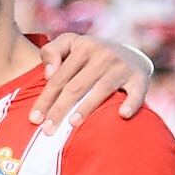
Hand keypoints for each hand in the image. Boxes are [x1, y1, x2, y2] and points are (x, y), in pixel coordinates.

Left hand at [30, 33, 151, 133]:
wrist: (130, 54)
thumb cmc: (90, 54)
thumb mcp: (70, 44)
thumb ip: (51, 52)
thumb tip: (48, 74)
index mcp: (83, 47)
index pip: (58, 78)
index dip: (45, 99)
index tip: (34, 119)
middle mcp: (103, 54)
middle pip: (76, 87)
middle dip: (59, 110)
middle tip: (47, 130)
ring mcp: (122, 66)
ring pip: (100, 90)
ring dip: (86, 108)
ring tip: (72, 124)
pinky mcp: (140, 77)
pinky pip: (136, 92)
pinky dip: (131, 102)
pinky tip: (122, 114)